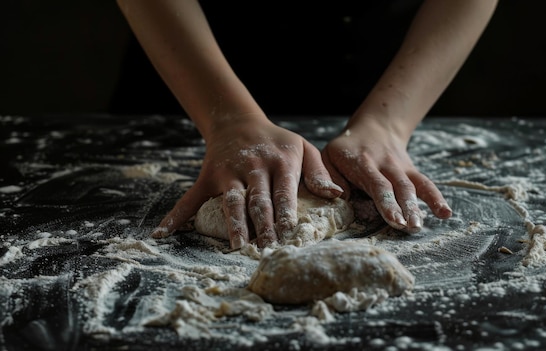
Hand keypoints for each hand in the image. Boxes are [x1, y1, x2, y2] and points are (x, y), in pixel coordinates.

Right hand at [152, 114, 341, 247]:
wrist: (239, 121)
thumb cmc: (277, 141)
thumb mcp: (303, 147)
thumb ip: (319, 172)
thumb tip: (336, 195)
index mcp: (281, 162)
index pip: (284, 191)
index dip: (286, 213)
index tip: (289, 233)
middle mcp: (254, 167)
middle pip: (259, 200)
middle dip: (263, 225)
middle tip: (267, 248)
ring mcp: (229, 172)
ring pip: (231, 201)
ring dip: (234, 225)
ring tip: (237, 246)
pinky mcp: (209, 177)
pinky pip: (191, 198)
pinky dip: (176, 215)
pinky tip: (163, 233)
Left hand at [321, 117, 450, 231]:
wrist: (374, 127)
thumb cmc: (345, 149)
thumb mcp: (328, 157)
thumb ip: (327, 176)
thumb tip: (338, 195)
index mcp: (362, 162)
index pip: (377, 184)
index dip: (387, 202)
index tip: (394, 219)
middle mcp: (385, 164)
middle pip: (398, 186)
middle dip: (405, 207)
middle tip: (410, 227)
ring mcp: (400, 167)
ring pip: (413, 186)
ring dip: (418, 207)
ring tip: (420, 226)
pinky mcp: (411, 171)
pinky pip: (426, 184)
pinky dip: (436, 198)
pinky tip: (446, 213)